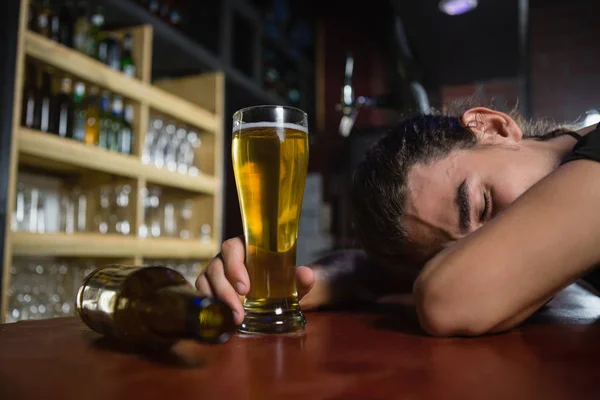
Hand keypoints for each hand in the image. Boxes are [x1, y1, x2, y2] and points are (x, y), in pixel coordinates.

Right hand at [196, 236, 327, 324]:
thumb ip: (299, 278)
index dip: (235, 266)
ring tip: (234, 319)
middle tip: (239, 311)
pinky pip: (200, 292)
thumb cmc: (278, 282)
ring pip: (205, 280)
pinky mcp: (207, 286)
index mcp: (245, 247)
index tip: (245, 288)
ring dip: (217, 301)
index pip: (232, 247)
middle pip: (216, 267)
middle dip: (226, 291)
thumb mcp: (290, 281)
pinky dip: (208, 305)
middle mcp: (226, 257)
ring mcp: (214, 271)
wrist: (272, 296)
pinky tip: (220, 318)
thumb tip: (307, 275)